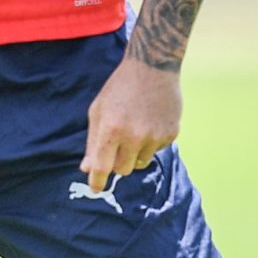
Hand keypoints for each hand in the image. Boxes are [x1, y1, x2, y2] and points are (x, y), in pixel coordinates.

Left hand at [81, 53, 182, 191]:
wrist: (152, 68)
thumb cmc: (119, 89)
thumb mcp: (98, 111)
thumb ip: (92, 142)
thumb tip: (87, 168)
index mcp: (111, 129)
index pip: (102, 167)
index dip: (97, 181)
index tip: (95, 188)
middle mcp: (134, 136)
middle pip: (122, 170)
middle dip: (117, 163)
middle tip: (117, 146)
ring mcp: (155, 136)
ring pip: (140, 163)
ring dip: (134, 153)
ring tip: (135, 129)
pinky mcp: (171, 134)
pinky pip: (156, 150)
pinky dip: (151, 142)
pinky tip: (150, 121)